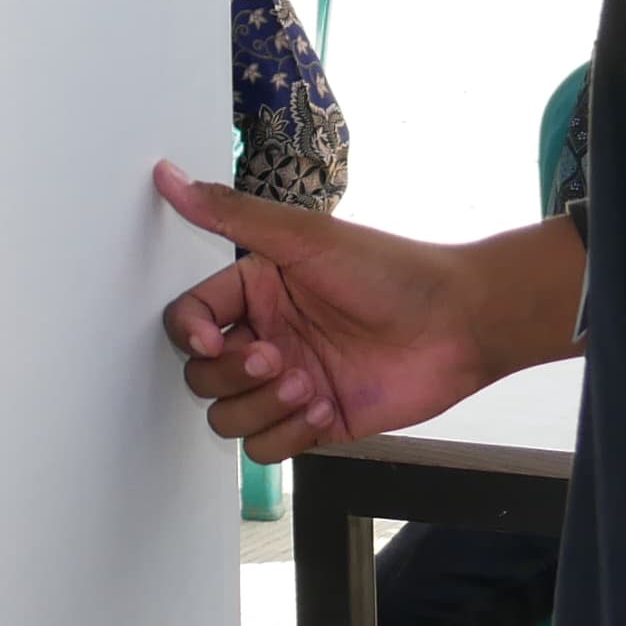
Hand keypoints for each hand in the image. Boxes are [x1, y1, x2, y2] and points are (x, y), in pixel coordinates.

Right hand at [154, 163, 546, 460]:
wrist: (457, 325)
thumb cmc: (390, 272)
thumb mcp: (305, 237)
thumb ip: (230, 214)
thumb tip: (169, 175)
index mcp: (255, 291)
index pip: (188, 319)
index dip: (189, 336)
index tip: (212, 342)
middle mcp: (265, 336)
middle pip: (201, 376)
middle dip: (233, 376)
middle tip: (279, 359)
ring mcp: (287, 383)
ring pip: (228, 417)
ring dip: (261, 407)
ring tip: (310, 386)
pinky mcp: (313, 422)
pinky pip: (266, 449)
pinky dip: (287, 434)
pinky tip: (325, 409)